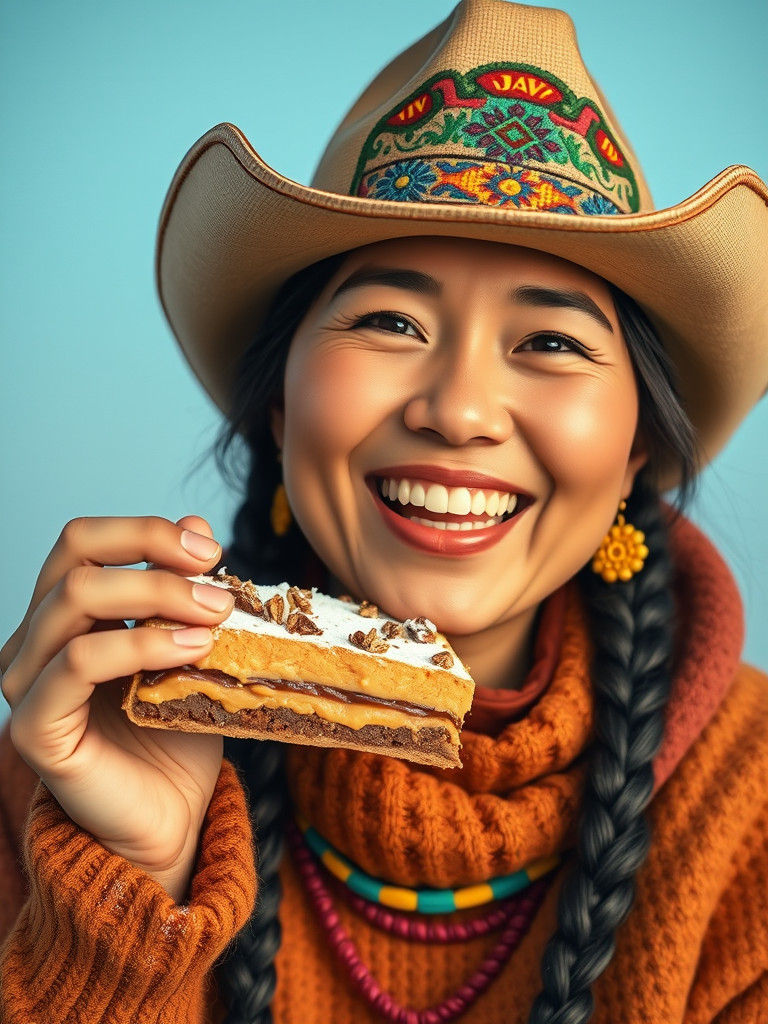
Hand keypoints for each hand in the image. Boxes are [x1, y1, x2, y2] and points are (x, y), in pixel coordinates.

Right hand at [0, 515, 234, 901]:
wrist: (171, 817)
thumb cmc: (178, 730)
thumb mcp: (190, 644)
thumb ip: (184, 589)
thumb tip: (197, 523)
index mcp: (65, 614)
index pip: (84, 540)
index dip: (146, 531)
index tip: (211, 550)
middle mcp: (34, 640)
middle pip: (75, 554)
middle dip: (153, 553)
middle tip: (219, 581)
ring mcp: (26, 682)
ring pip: (76, 599)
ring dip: (158, 596)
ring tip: (216, 617)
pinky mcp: (33, 727)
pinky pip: (78, 664)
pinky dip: (141, 645)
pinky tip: (191, 651)